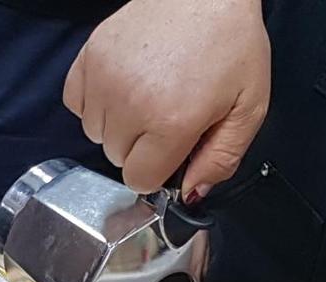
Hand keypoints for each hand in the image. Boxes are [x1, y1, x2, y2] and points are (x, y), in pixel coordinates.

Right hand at [63, 0, 269, 200]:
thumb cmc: (230, 42)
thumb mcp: (249, 107)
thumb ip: (222, 159)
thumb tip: (190, 195)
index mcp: (172, 123)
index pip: (140, 179)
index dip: (159, 168)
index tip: (173, 147)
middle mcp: (131, 105)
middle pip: (117, 158)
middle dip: (141, 145)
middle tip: (167, 111)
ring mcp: (104, 79)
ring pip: (95, 133)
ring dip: (117, 124)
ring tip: (146, 94)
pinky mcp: (89, 58)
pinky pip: (77, 104)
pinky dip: (96, 102)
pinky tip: (123, 85)